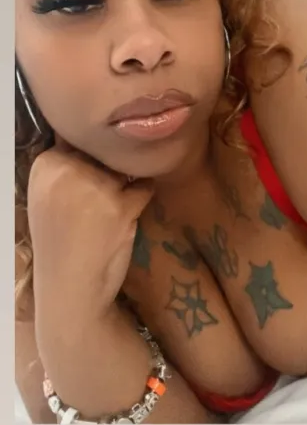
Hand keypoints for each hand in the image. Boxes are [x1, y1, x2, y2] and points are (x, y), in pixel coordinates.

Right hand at [28, 138, 153, 327]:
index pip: (80, 140)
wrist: (69, 291)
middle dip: (108, 174)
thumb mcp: (50, 196)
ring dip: (125, 188)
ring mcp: (94, 187)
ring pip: (126, 169)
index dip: (90, 160)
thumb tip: (101, 133)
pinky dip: (141, 200)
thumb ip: (68, 165)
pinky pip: (144, 187)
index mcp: (44, 165)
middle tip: (96, 207)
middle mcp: (66, 170)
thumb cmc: (62, 241)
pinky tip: (123, 220)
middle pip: (105, 153)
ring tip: (106, 217)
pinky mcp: (120, 206)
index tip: (85, 185)